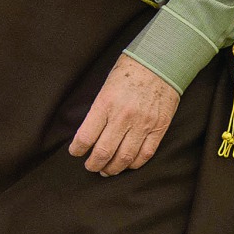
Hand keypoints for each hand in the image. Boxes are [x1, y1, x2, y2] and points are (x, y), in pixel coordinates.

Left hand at [69, 54, 179, 175]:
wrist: (158, 63)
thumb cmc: (127, 72)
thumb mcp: (105, 87)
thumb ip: (99, 110)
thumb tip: (89, 133)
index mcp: (105, 103)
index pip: (86, 135)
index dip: (78, 149)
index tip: (75, 152)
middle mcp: (123, 116)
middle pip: (104, 151)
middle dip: (94, 164)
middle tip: (90, 167)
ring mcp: (142, 124)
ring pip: (125, 157)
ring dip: (113, 168)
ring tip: (107, 170)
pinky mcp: (159, 128)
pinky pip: (145, 154)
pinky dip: (134, 163)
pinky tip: (126, 164)